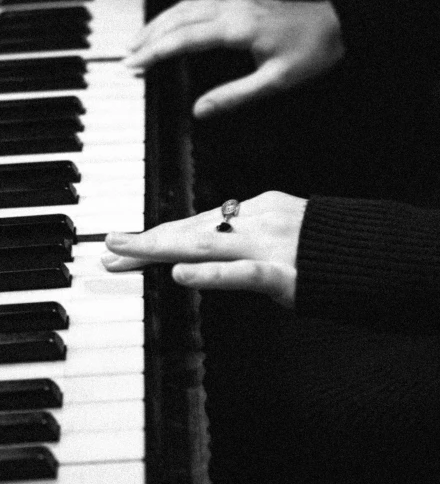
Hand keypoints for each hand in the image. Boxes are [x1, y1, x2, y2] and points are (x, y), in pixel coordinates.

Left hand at [102, 191, 306, 307]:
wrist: (376, 255)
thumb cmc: (325, 251)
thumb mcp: (279, 235)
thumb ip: (244, 238)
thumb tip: (206, 249)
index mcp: (254, 209)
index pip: (194, 222)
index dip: (155, 234)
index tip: (121, 245)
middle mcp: (256, 219)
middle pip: (190, 230)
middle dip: (145, 240)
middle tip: (107, 247)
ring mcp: (269, 244)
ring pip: (205, 244)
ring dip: (159, 247)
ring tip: (123, 251)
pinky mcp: (284, 273)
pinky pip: (242, 273)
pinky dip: (209, 274)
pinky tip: (178, 274)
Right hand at [124, 0, 344, 118]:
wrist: (340, 27)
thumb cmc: (312, 54)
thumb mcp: (274, 82)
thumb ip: (234, 96)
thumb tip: (199, 111)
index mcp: (237, 29)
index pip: (184, 39)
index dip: (155, 53)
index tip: (134, 65)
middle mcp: (233, 10)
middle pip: (179, 19)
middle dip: (151, 38)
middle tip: (129, 58)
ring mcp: (239, 1)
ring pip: (189, 3)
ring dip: (161, 18)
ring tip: (140, 37)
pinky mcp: (246, 0)